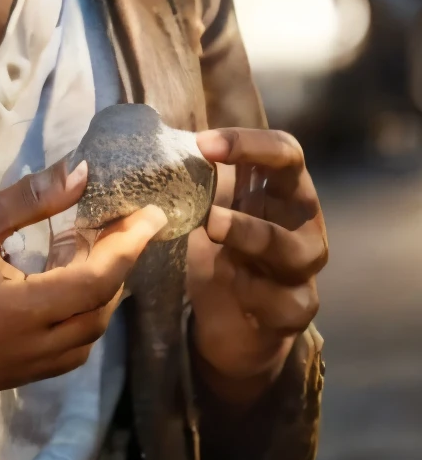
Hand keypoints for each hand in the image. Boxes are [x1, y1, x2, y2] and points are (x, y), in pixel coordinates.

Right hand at [0, 159, 166, 426]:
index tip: (152, 213)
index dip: (131, 243)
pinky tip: (66, 289)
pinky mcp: (20, 374)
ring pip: (91, 329)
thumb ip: (24, 201)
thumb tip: (79, 173)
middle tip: (123, 224)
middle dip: (121, 262)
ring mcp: (33, 363)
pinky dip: (84, 314)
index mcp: (31, 307)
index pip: (101, 276)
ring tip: (92, 249)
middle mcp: (43, 342)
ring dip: (103, 290)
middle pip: (104, 305)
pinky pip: (72, 346)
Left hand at [188, 127, 327, 404]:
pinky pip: (280, 300)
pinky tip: (230, 287)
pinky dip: (251, 292)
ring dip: (249, 235)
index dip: (249, 142)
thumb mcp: (211, 207)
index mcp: (285, 189)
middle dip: (256, 193)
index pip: (285, 151)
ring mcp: (305, 268)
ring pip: (290, 250)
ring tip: (212, 228)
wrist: (235, 320)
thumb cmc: (223, 248)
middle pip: (302, 194)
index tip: (202, 143)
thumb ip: (197, 176)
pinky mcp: (298, 309)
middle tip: (207, 198)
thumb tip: (155, 140)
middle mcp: (304, 223)